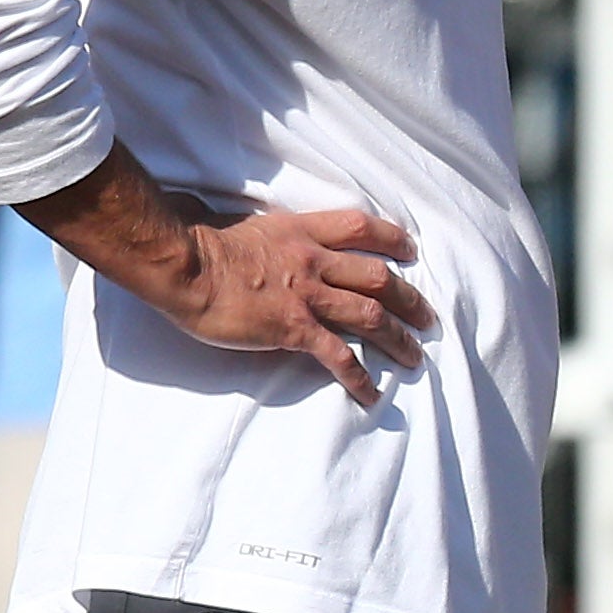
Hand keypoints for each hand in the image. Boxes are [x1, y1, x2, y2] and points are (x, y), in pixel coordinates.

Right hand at [170, 199, 433, 408]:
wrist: (185, 265)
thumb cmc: (199, 241)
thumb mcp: (237, 223)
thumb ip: (252, 227)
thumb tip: (229, 219)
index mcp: (301, 231)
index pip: (360, 228)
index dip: (390, 239)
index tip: (410, 251)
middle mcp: (313, 260)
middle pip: (377, 277)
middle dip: (408, 299)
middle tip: (427, 317)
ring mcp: (307, 295)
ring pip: (369, 315)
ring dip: (397, 337)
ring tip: (415, 356)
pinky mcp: (294, 329)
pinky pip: (337, 355)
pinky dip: (358, 376)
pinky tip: (372, 393)